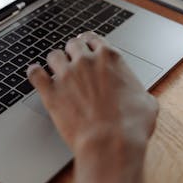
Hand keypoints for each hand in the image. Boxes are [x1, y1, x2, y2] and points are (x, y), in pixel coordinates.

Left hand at [27, 32, 157, 152]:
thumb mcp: (147, 102)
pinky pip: (35, 74)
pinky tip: (38, 75)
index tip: (86, 47)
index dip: (89, 43)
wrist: (111, 143)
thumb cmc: (131, 125)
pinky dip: (36, 73)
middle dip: (73, 51)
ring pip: (54, 55)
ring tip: (57, 70)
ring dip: (56, 61)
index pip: (94, 39)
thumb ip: (139, 91)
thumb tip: (140, 96)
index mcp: (110, 59)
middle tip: (73, 61)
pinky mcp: (51, 92)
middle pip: (73, 44)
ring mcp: (67, 75)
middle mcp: (87, 62)